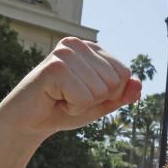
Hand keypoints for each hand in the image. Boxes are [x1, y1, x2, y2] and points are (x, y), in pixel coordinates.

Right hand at [0, 38, 140, 138]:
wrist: (29, 122)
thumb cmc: (63, 109)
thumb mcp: (99, 103)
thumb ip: (121, 94)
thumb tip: (139, 84)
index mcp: (90, 48)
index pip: (124, 73)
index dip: (110, 93)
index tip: (85, 93)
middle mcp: (77, 45)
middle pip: (114, 81)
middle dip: (96, 99)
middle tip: (70, 97)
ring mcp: (64, 54)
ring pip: (100, 90)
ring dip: (82, 104)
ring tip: (62, 98)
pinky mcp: (54, 68)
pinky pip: (84, 98)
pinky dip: (72, 107)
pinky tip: (55, 100)